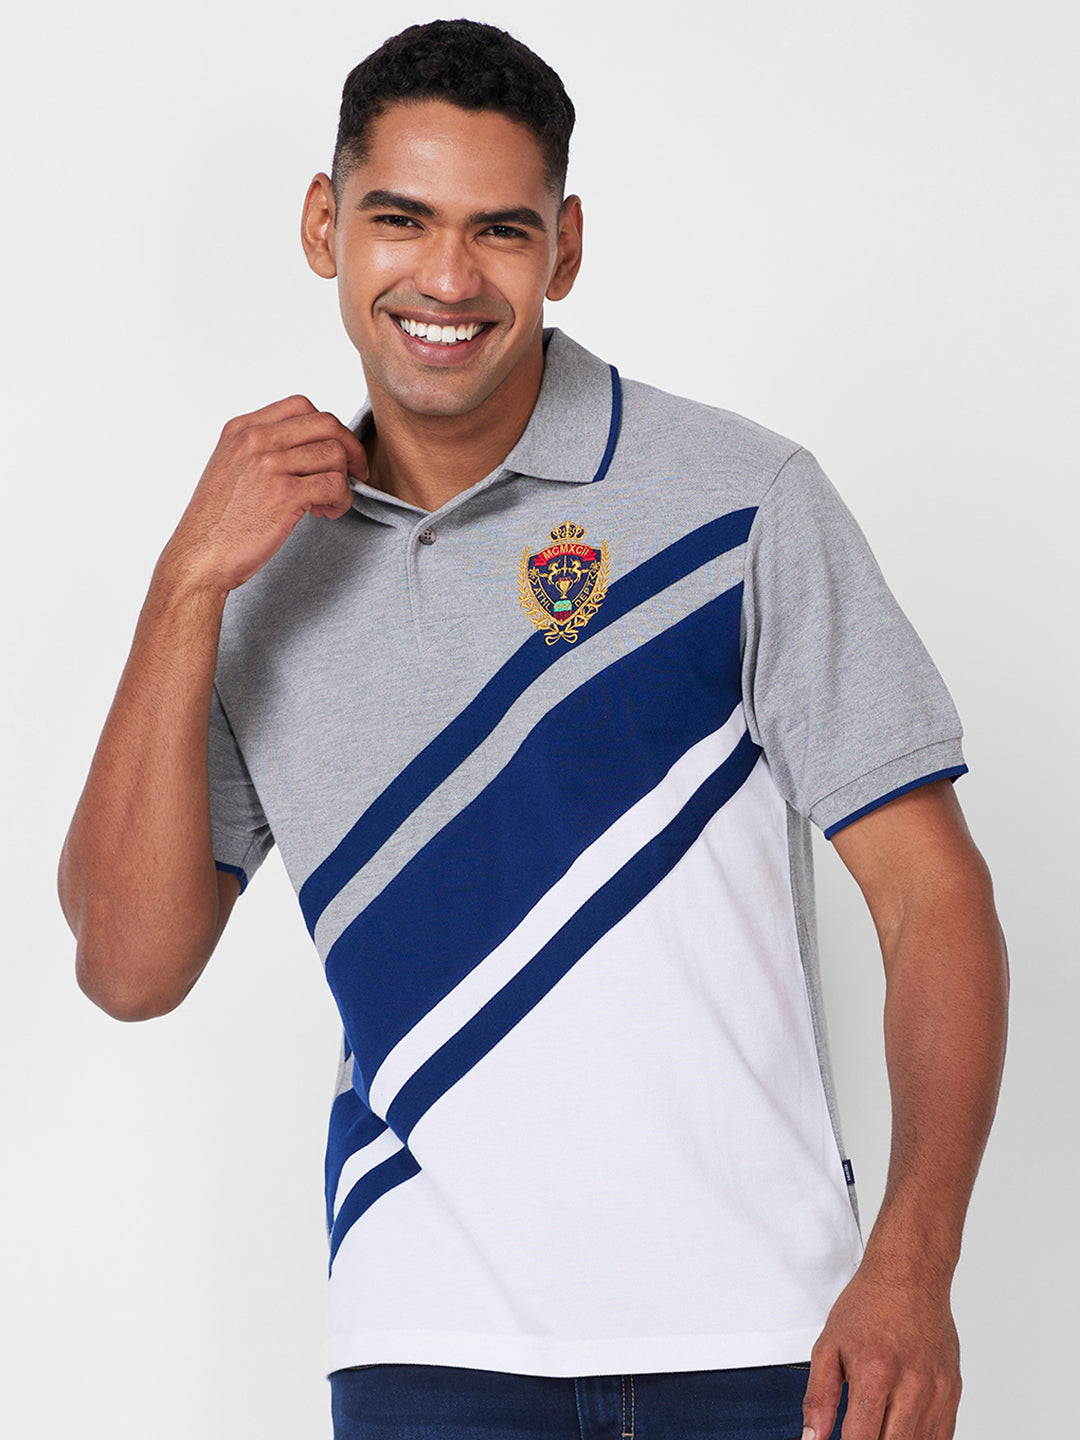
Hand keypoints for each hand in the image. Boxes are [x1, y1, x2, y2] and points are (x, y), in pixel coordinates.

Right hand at [161, 395, 368, 593]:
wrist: (199, 556)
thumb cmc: (217, 521)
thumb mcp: (231, 468)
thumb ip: (263, 450)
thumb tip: (311, 448)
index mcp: (241, 429)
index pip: (301, 406)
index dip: (329, 428)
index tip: (338, 449)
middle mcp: (254, 440)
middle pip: (326, 424)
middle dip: (350, 448)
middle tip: (356, 472)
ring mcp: (268, 465)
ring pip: (334, 454)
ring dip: (344, 481)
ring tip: (329, 503)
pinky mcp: (283, 494)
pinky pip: (334, 485)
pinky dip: (342, 500)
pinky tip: (328, 512)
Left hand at [802, 1259, 961, 1439]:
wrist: (909, 1274)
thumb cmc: (868, 1305)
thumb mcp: (828, 1345)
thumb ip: (818, 1397)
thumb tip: (813, 1439)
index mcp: (875, 1373)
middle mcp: (912, 1385)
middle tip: (860, 1431)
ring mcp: (937, 1390)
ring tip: (878, 1427)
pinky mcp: (953, 1391)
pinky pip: (942, 1437)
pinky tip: (902, 1430)